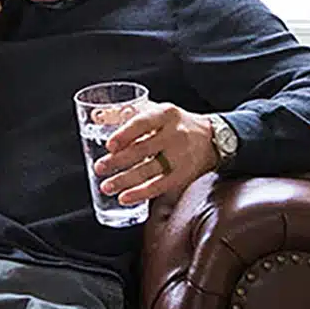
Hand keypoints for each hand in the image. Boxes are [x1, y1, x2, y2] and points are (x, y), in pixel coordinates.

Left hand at [92, 102, 217, 205]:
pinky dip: (141, 193)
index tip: (109, 145)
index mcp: (165, 114)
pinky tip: (125, 197)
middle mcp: (175, 134)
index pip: (143, 123)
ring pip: (149, 170)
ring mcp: (181, 155)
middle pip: (143, 149)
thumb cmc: (174, 124)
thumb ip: (124, 113)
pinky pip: (160, 186)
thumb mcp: (154, 111)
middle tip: (99, 168)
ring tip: (106, 186)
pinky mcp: (183, 174)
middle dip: (118, 161)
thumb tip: (97, 116)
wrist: (212, 138)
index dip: (125, 134)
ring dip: (125, 180)